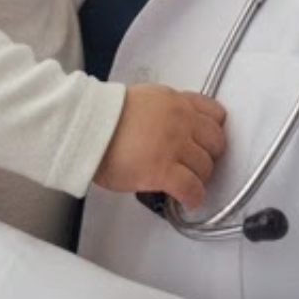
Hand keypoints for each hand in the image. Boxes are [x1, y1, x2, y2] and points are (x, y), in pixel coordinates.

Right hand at [93, 82, 227, 208]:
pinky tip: (185, 200)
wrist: (82, 126)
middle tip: (194, 164)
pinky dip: (192, 197)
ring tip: (184, 182)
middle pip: (215, 142)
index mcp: (173, 101)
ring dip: (197, 177)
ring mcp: (173, 145)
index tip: (206, 140)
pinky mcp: (164, 170)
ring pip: (205, 167)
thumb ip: (163, 110)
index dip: (212, 131)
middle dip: (207, 155)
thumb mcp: (141, 99)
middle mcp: (179, 120)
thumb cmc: (100, 115)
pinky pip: (193, 189)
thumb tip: (171, 127)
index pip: (214, 113)